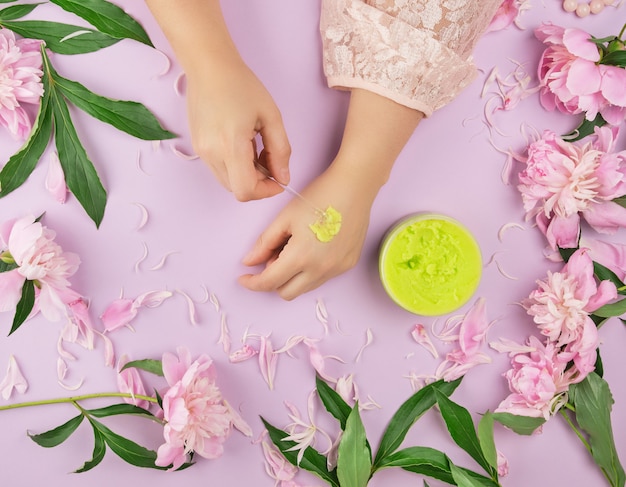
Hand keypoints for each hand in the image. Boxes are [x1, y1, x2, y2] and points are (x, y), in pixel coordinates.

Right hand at [186, 59, 291, 200]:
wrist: (209, 67)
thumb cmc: (241, 85)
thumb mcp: (271, 116)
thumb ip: (281, 151)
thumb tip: (283, 178)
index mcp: (231, 145)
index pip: (246, 191)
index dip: (266, 192)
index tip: (278, 179)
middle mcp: (211, 153)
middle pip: (237, 190)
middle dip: (259, 183)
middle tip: (269, 160)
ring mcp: (201, 152)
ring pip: (228, 182)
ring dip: (246, 175)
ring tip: (256, 148)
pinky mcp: (198, 147)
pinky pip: (219, 169)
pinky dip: (235, 166)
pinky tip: (243, 144)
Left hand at [238, 162, 373, 299]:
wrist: (354, 188)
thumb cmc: (319, 197)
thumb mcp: (285, 218)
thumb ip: (264, 243)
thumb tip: (249, 262)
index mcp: (301, 257)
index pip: (269, 282)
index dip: (252, 283)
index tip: (244, 278)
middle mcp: (321, 270)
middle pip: (286, 293)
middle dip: (273, 281)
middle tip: (272, 257)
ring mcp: (337, 270)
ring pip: (305, 288)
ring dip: (293, 277)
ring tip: (293, 249)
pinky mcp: (348, 265)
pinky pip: (322, 278)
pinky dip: (310, 271)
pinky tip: (312, 249)